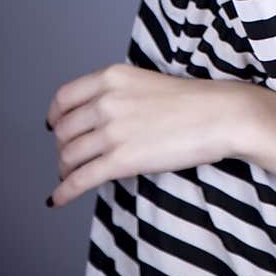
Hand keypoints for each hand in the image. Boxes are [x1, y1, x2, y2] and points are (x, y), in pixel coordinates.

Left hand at [44, 63, 249, 206]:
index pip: (64, 98)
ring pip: (69, 156)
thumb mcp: (145, 81)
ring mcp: (112, 131)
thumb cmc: (193, 99)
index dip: (55, 116)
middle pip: (63, 131)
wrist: (220, 114)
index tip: (55, 126)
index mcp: (112, 77)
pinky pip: (80, 180)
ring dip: (66, 169)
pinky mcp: (121, 160)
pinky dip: (64, 192)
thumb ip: (117, 93)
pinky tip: (57, 198)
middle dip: (63, 147)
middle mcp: (106, 101)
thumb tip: (96, 117)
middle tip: (71, 156)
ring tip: (72, 175)